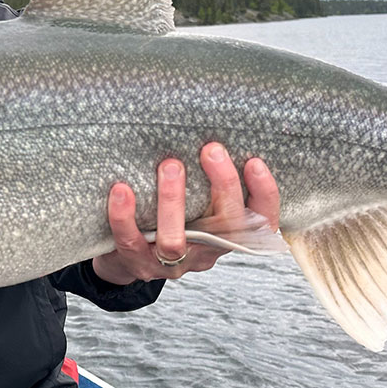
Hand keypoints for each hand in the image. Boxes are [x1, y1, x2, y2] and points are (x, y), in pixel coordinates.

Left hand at [93, 143, 280, 284]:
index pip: (261, 221)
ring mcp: (172, 263)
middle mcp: (205, 252)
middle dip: (222, 186)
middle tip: (211, 150)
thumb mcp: (197, 202)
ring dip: (172, 201)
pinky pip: (131, 241)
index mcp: (227, 235)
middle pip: (226, 228)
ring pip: (175, 240)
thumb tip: (209, 123)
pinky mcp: (138, 263)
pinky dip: (125, 215)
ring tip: (169, 165)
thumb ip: (207, 179)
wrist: (127, 258)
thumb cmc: (167, 218)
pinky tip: (122, 189)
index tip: (255, 162)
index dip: (264, 195)